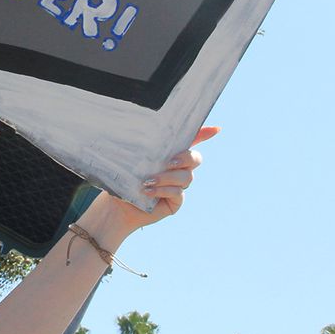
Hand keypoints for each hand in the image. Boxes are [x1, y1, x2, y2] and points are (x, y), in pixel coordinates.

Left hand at [98, 126, 218, 234]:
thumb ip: (145, 147)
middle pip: (195, 159)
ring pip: (185, 176)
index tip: (216, 129)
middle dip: (186, 157)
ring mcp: (179, 186)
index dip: (204, 134)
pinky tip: (148, 192)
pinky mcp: (176, 201)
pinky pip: (178, 192)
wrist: (117, 206)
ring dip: (167, 177)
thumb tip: (144, 127)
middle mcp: (177, 169)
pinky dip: (163, 190)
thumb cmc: (123, 179)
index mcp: (169, 154)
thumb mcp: (132, 159)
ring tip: (148, 181)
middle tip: (169, 162)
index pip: (191, 141)